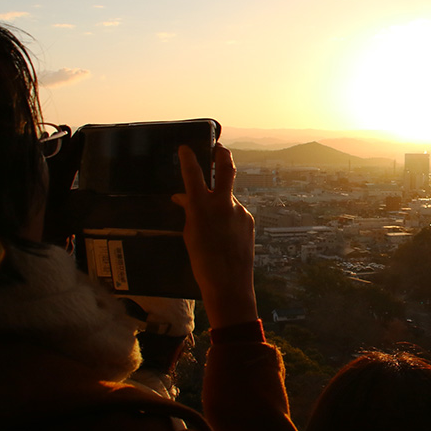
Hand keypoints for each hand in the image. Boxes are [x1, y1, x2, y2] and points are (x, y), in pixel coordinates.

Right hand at [172, 144, 257, 328]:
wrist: (229, 283)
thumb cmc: (203, 262)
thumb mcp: (189, 235)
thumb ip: (188, 212)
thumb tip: (182, 198)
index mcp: (202, 207)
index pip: (193, 175)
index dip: (188, 159)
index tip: (185, 148)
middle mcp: (223, 204)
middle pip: (226, 169)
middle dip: (222, 154)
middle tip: (219, 148)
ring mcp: (239, 210)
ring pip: (228, 197)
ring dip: (220, 202)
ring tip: (212, 224)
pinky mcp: (249, 220)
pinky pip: (235, 212)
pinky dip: (228, 216)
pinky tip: (223, 235)